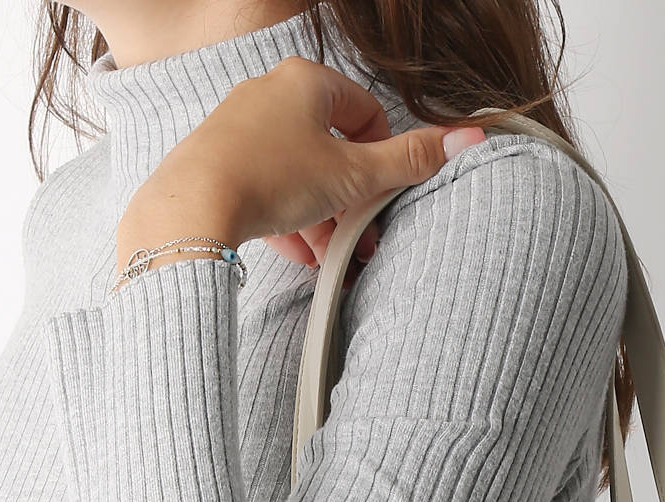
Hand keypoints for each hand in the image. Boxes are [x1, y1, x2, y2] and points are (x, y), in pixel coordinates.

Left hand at [115, 56, 487, 282]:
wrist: (194, 206)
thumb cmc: (272, 178)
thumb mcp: (354, 175)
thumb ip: (411, 160)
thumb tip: (470, 137)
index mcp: (307, 82)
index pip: (366, 113)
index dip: (383, 160)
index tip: (382, 195)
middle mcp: (271, 92)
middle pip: (332, 147)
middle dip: (351, 199)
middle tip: (361, 237)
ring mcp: (242, 126)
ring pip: (300, 173)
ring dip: (323, 216)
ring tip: (329, 256)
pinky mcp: (221, 160)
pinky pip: (268, 188)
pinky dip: (289, 219)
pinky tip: (299, 254)